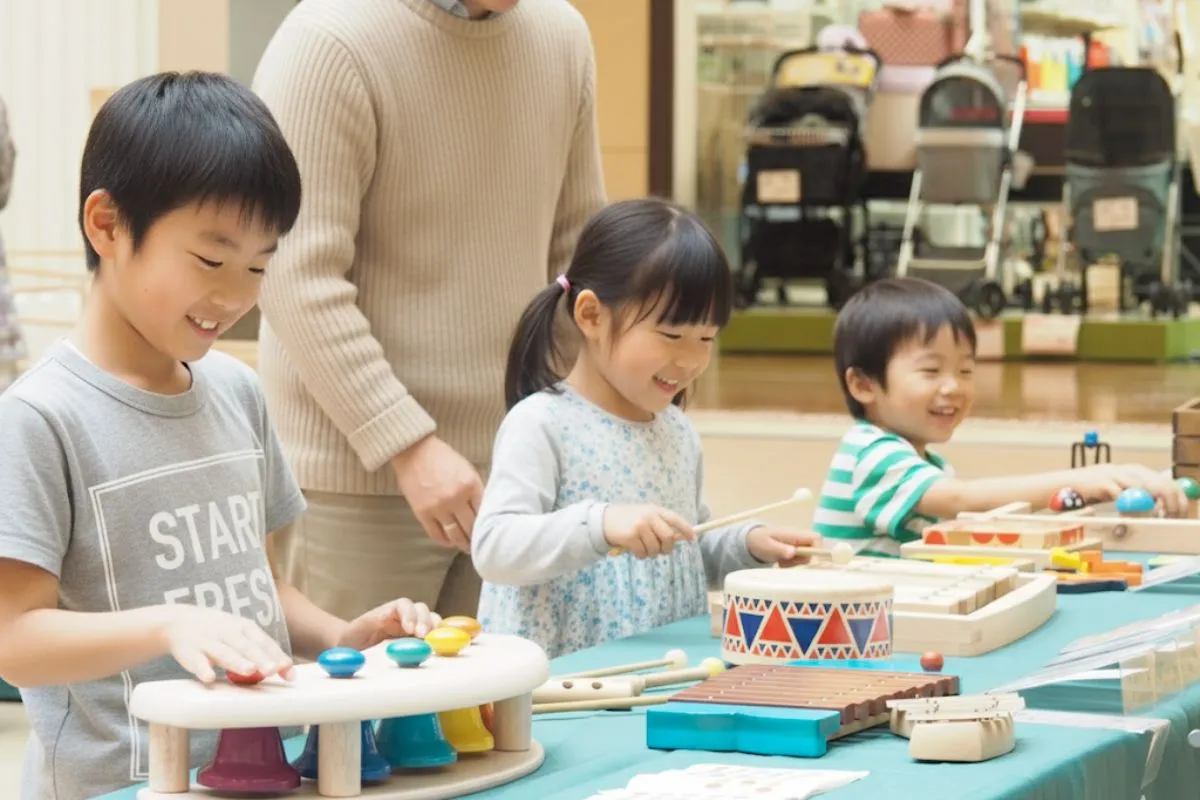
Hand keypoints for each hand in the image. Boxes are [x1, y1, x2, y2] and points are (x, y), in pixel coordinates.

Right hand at [160, 605, 293, 683]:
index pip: (263, 642)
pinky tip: (210, 678)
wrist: (178, 621)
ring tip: (249, 671)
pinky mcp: (189, 652)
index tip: (288, 670)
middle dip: (260, 658)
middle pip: (246, 646)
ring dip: (236, 661)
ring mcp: (208, 641)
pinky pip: (196, 661)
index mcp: (244, 627)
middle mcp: (228, 632)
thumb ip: (260, 651)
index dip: (276, 655)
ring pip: (224, 652)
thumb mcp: (240, 635)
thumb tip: (286, 670)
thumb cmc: (219, 632)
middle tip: (272, 670)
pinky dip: (203, 669)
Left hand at [337, 598, 442, 650]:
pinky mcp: (418, 641)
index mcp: (390, 610)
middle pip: (421, 610)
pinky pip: (433, 636)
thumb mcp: (355, 629)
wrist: (352, 647)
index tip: (409, 628)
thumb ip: (367, 622)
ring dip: (435, 629)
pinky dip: (440, 639)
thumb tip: (384, 617)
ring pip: (431, 621)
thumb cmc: (353, 636)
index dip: (409, 615)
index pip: (404, 605)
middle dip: (425, 621)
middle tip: (424, 636)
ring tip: (435, 642)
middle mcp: (404, 616)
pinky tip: (440, 648)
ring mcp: (413, 627)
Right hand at [392, 435, 483, 551]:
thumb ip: (476, 490)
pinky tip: (450, 542)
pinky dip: (445, 541)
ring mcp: (438, 507)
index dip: (489, 525)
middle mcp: (456, 498)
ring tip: (467, 548)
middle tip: (482, 545)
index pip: (485, 513)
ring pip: (455, 534)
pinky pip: (436, 534)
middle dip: (477, 538)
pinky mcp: (422, 513)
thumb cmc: (443, 458)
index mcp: (471, 485)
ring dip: (463, 544)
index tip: (492, 532)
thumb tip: (486, 511)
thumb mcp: (467, 469)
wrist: (414, 451)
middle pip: (471, 527)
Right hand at [604, 504, 694, 558]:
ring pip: (655, 548)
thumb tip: (679, 539)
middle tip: (661, 551)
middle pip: (669, 537)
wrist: (604, 521)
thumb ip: (660, 525)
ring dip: (651, 554)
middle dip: (667, 548)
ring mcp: (640, 526)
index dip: (687, 530)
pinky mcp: (631, 536)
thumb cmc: (628, 520)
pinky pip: (642, 553)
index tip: (692, 540)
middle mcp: (649, 516)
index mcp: (656, 510)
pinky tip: (633, 549)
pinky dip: (640, 555)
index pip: (676, 520)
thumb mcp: (645, 516)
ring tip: (643, 549)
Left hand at [747, 527, 821, 566]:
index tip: (804, 558)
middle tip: (786, 561)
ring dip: (795, 562)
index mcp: (795, 534)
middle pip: (814, 550)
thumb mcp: (768, 546)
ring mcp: (798, 544)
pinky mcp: (795, 551)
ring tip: (781, 560)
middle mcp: (800, 538)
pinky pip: (800, 560)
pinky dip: (791, 563)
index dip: (817, 549)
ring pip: (807, 557)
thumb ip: (780, 549)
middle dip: (802, 560)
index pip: (817, 538)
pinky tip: (781, 561)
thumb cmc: (760, 541)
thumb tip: (793, 552)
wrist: (753, 541)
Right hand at [1073, 464, 1187, 515]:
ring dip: (1152, 507)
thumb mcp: (1115, 491)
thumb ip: (1133, 495)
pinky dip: (1130, 508)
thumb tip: (1156, 508)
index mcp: (1133, 470)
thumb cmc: (1087, 492)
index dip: (1177, 497)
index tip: (1180, 514)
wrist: (1059, 485)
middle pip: (1160, 483)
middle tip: (1172, 519)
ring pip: (1144, 488)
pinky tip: (1130, 517)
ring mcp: (1114, 474)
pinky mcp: (1102, 482)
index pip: (1165, 480)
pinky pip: (1123, 495)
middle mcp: (1126, 469)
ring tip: (1155, 520)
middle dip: (1171, 503)